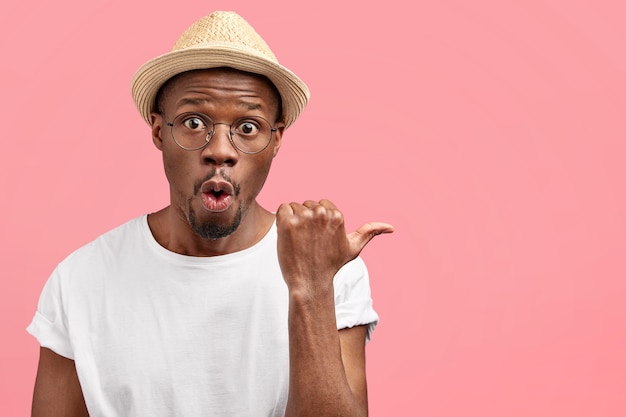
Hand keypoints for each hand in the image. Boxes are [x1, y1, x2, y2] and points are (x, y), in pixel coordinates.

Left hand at [276, 199, 393, 291]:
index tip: (318, 237)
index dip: (317, 220)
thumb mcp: (353, 248)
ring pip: (294, 206)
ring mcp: (304, 218)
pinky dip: (282, 220)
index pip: (322, 204)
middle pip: (308, 204)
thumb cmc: (331, 266)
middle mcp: (322, 214)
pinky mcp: (288, 223)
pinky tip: (288, 235)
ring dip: (293, 220)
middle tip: (307, 241)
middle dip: (305, 219)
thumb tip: (391, 227)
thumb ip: (369, 232)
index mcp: (338, 216)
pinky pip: (282, 208)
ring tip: (298, 240)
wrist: (310, 283)